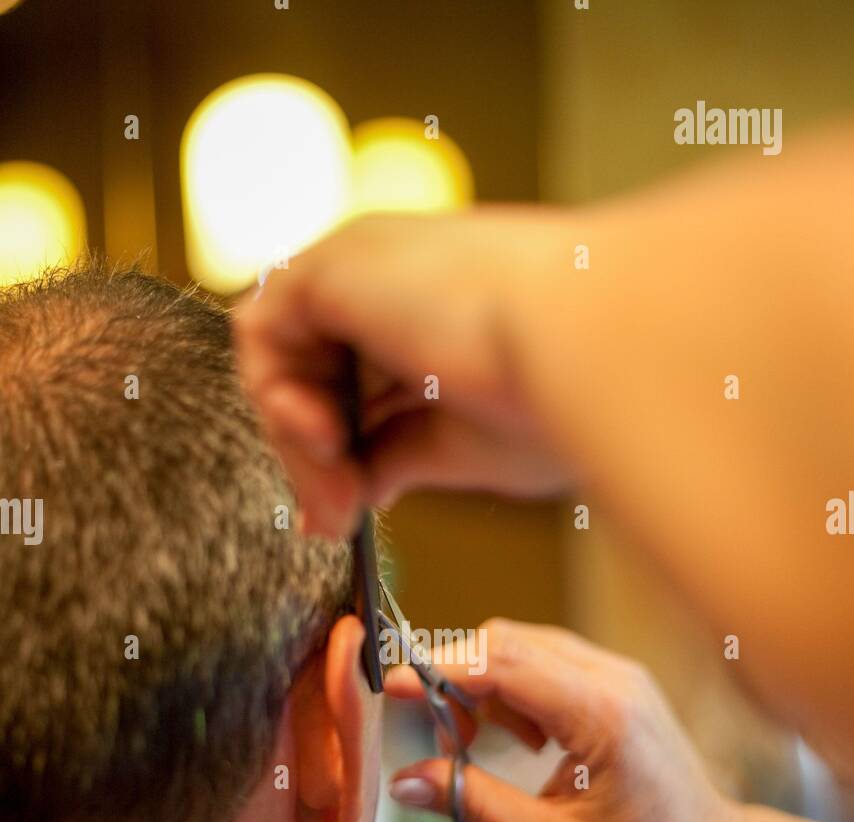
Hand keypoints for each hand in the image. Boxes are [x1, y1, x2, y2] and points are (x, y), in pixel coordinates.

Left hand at [233, 211, 569, 535]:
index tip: (341, 519)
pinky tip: (323, 437)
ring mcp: (361, 266)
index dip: (336, 456)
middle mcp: (393, 282)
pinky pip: (261, 331)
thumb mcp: (460, 446)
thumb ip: (396, 457)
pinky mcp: (331, 263)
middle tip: (335, 521)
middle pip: (311, 377)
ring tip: (340, 492)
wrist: (587, 348)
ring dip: (295, 443)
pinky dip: (274, 395)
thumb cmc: (555, 397)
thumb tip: (349, 491)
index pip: (354, 387)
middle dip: (311, 462)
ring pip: (282, 360)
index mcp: (435, 314)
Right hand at [386, 619, 757, 821]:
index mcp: (602, 714)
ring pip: (521, 646)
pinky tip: (521, 743)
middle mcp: (613, 678)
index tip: (391, 690)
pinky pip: (544, 662)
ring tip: (480, 749)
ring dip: (484, 688)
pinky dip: (512, 692)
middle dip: (456, 682)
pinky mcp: (614, 682)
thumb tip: (402, 780)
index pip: (501, 663)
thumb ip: (472, 805)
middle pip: (506, 641)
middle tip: (445, 744)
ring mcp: (617, 674)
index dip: (437, 672)